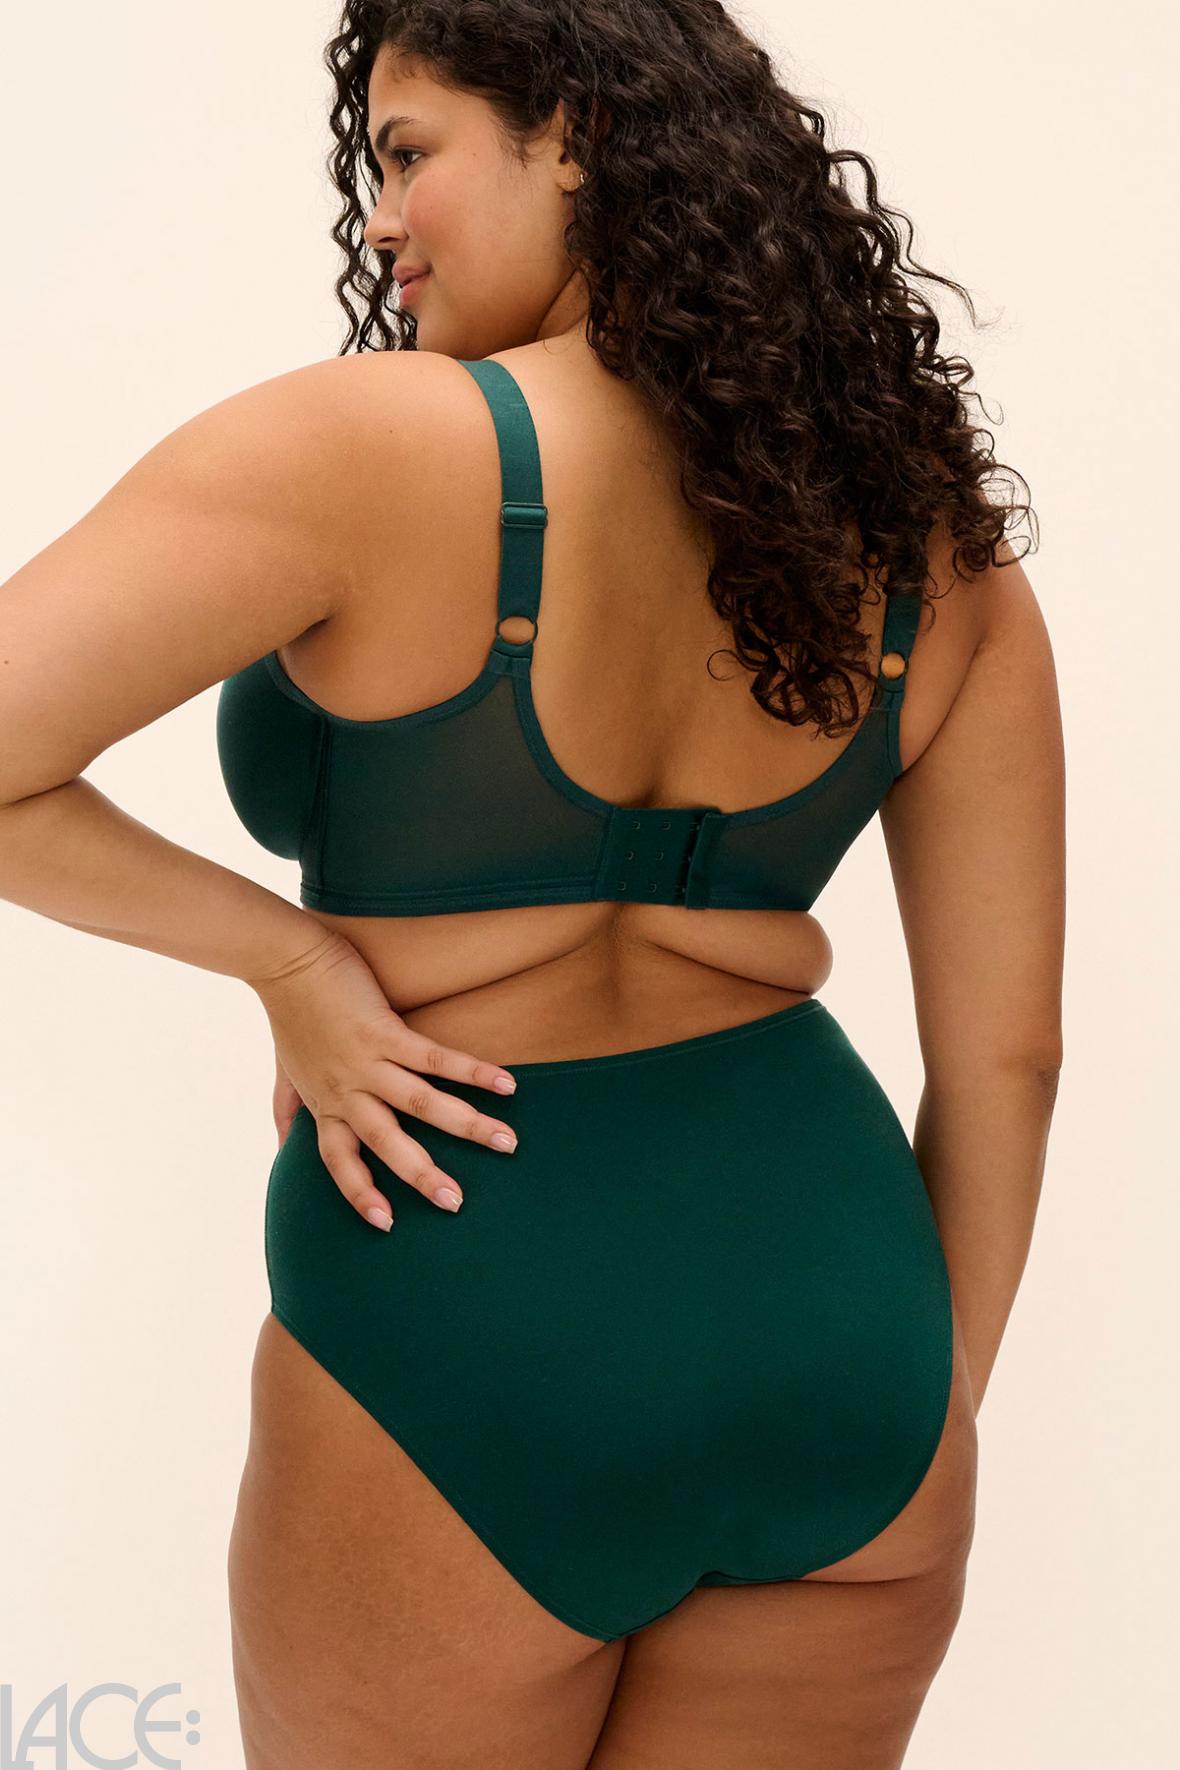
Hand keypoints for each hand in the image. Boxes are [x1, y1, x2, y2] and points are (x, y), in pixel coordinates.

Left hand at [253, 932, 518, 1230]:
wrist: (284, 959)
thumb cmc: (289, 1012)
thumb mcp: (284, 1071)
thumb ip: (286, 1111)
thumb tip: (280, 1147)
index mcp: (325, 1104)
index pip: (339, 1162)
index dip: (360, 1194)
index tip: (386, 1225)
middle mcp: (346, 1090)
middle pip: (387, 1144)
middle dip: (424, 1175)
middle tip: (457, 1203)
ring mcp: (366, 1061)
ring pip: (421, 1105)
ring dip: (467, 1126)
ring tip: (508, 1144)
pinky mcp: (384, 1029)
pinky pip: (434, 1058)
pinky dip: (473, 1072)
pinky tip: (506, 1083)